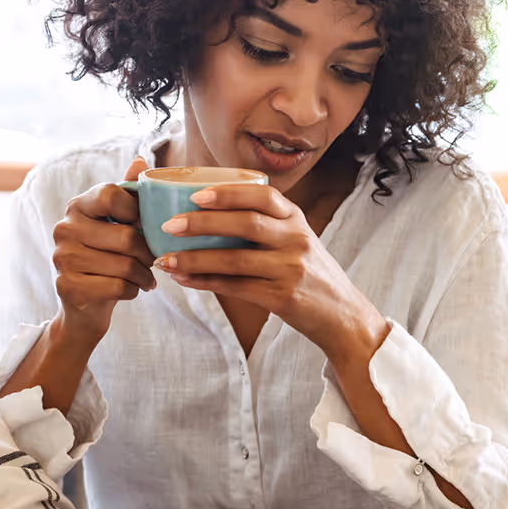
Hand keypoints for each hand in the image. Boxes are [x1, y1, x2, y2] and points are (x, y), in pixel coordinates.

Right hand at [51, 156, 156, 342]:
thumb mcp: (117, 224)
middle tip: (154, 260)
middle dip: (148, 252)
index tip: (143, 225)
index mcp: (76, 206)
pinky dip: (133, 291)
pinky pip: (118, 287)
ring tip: (146, 277)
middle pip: (125, 236)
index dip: (136, 210)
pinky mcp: (68, 286)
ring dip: (144, 275)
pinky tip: (131, 289)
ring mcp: (62, 258)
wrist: (83, 306)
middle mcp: (63, 228)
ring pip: (125, 265)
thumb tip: (141, 159)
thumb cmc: (106, 258)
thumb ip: (128, 194)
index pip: (111, 194)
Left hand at [155, 182, 386, 360]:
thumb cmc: (310, 274)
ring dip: (195, 259)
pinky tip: (184, 279)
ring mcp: (290, 269)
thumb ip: (267, 226)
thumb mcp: (297, 240)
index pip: (262, 195)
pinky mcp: (282, 297)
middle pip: (245, 223)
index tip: (196, 195)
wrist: (342, 315)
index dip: (228, 193)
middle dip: (203, 223)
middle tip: (170, 225)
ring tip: (165, 259)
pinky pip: (235, 287)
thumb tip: (208, 216)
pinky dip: (206, 283)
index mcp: (296, 219)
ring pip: (235, 259)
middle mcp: (296, 240)